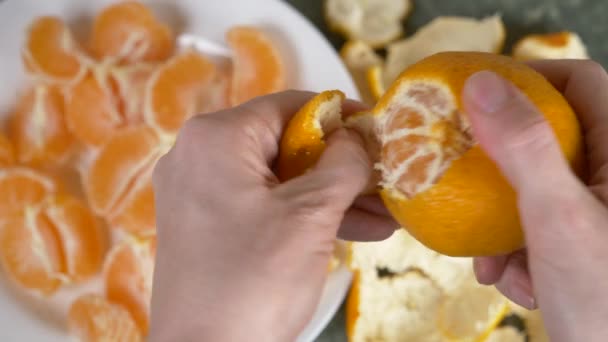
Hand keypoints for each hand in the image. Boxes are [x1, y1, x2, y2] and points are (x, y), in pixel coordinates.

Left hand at [149, 90, 396, 340]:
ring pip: (279, 181)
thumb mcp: (311, 214)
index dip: (339, 117)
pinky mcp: (207, 226)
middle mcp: (199, 157)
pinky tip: (356, 231)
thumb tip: (358, 136)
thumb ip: (343, 163)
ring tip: (385, 215)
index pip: (289, 107)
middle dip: (343, 168)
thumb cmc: (254, 281)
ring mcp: (200, 194)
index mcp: (216, 138)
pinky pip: (264, 207)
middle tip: (387, 180)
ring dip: (332, 197)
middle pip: (287, 146)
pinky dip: (303, 216)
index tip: (376, 130)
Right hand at [462, 60, 607, 340]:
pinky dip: (515, 251)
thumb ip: (523, 147)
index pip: (579, 81)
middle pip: (546, 138)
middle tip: (465, 183)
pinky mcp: (583, 243)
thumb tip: (481, 82)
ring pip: (532, 188)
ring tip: (496, 263)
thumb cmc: (607, 298)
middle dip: (499, 171)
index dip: (527, 78)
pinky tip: (516, 283)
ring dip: (501, 223)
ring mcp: (598, 212)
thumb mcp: (557, 217)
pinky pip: (535, 226)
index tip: (476, 96)